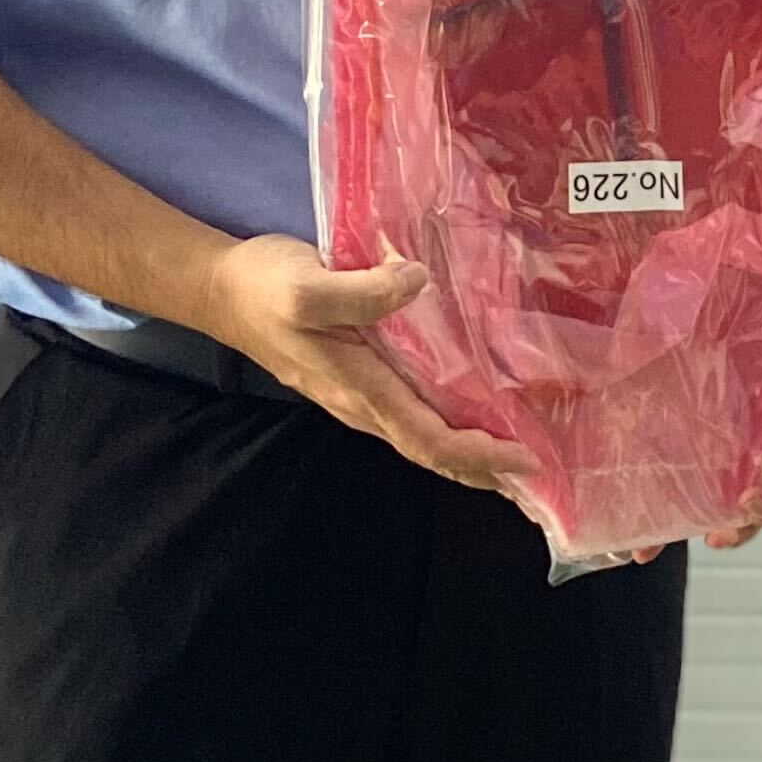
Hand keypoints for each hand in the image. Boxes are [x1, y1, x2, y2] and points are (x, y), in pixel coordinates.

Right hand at [199, 236, 541, 493]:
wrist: (221, 291)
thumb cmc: (265, 287)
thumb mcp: (309, 285)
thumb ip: (363, 292)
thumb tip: (417, 282)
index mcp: (359, 388)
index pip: (428, 438)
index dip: (478, 454)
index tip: (526, 459)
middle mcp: (363, 403)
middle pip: (432, 451)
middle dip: (484, 470)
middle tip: (540, 479)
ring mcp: (359, 395)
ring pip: (424, 436)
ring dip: (470, 452)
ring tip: (518, 455)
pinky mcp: (359, 378)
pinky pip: (413, 414)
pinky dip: (449, 426)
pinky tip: (474, 414)